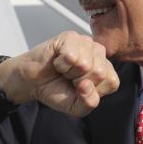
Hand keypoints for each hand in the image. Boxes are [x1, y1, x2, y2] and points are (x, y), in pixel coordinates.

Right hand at [0, 31, 118, 116]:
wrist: (31, 82)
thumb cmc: (55, 90)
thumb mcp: (76, 107)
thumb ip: (89, 102)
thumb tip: (87, 85)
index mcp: (105, 69)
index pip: (111, 82)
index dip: (91, 90)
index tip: (78, 88)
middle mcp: (98, 54)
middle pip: (99, 73)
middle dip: (79, 81)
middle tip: (68, 78)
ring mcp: (85, 43)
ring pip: (85, 64)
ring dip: (69, 72)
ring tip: (63, 69)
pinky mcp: (70, 36)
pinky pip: (72, 56)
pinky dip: (61, 64)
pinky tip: (57, 61)